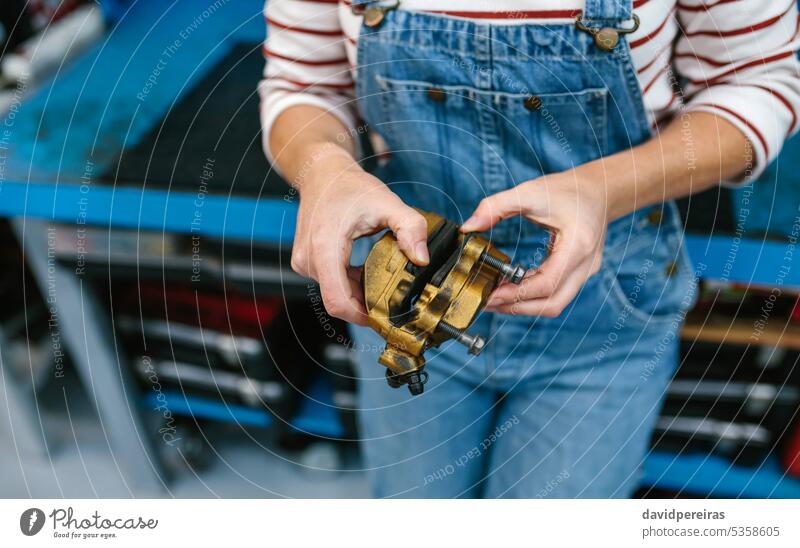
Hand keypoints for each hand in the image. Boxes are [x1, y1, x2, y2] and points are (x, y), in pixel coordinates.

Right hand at [291, 148, 428, 324]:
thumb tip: (422, 259)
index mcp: (324, 246)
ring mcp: (304, 261)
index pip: (337, 301)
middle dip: (366, 304)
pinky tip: (365, 273)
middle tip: (393, 300)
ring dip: (358, 293)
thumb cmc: (350, 186)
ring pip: (335, 294)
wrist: (323, 173)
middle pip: (339, 300)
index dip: (361, 316)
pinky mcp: (305, 262)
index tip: (384, 316)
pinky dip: (349, 284)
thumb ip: (410, 228)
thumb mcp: (388, 203)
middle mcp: (308, 258)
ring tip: (381, 282)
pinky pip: (330, 284)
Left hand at [461, 169, 608, 317]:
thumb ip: (496, 206)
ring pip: (555, 303)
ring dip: (524, 305)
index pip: (547, 283)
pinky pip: (555, 293)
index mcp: (578, 245)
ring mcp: (585, 272)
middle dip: (518, 307)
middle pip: (553, 303)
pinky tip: (510, 287)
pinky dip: (532, 295)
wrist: (597, 189)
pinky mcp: (579, 274)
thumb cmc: (566, 190)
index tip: (491, 295)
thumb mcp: (529, 191)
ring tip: (495, 297)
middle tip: (488, 302)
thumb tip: (468, 227)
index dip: (517, 294)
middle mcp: (586, 265)